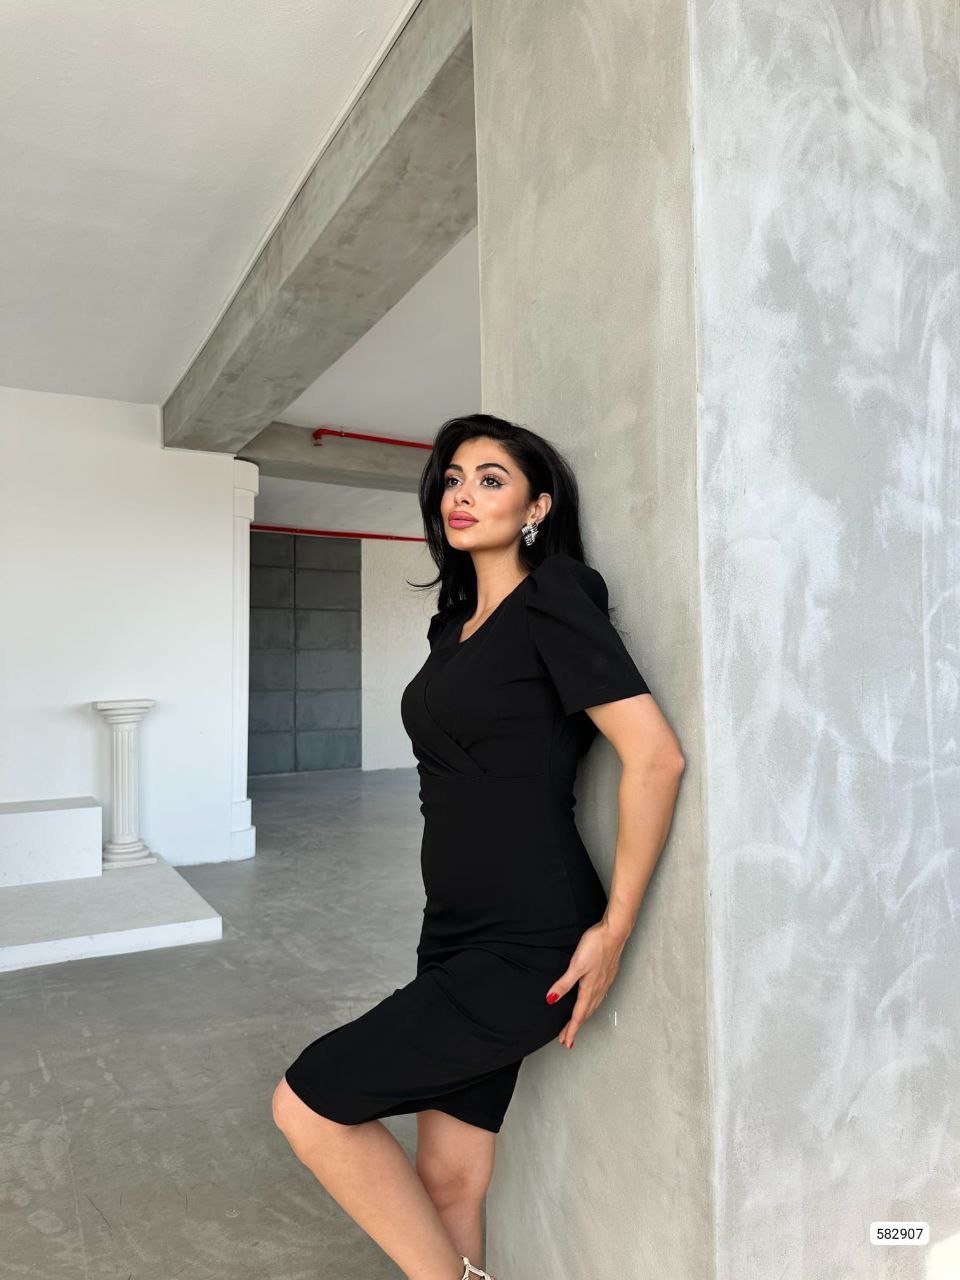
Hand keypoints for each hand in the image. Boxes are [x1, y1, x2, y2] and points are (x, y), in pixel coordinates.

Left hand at [545, 920, 626, 1048]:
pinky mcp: (608, 976)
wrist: (615, 932)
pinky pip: (598, 998)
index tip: (565, 1042)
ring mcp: (604, 983)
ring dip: (584, 1018)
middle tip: (566, 1038)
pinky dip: (591, 1007)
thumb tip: (551, 1000)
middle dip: (575, 1027)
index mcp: (589, 989)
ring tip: (576, 1025)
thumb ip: (564, 983)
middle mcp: (598, 989)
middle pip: (586, 1014)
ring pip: (593, 1007)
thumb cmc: (595, 946)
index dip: (571, 1030)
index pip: (578, 1015)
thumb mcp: (576, 965)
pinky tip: (591, 1003)